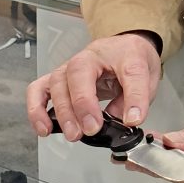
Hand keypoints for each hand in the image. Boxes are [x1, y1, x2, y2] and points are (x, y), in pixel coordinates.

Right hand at [26, 33, 161, 140]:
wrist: (124, 48)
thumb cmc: (132, 61)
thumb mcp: (147, 78)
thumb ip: (137, 98)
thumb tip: (125, 120)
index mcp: (124, 53)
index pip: (130, 71)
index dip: (133, 97)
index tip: (133, 119)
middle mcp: (93, 55)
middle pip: (79, 73)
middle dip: (83, 105)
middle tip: (92, 130)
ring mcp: (72, 65)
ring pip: (57, 82)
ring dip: (62, 111)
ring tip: (73, 134)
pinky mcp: (58, 77)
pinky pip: (39, 89)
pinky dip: (37, 109)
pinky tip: (44, 128)